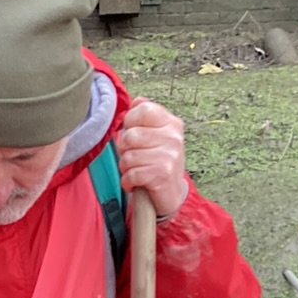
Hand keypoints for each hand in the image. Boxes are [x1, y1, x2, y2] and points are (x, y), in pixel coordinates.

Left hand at [116, 100, 188, 219]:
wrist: (172, 194)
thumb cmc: (158, 162)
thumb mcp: (157, 136)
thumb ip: (145, 118)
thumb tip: (134, 102)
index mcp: (171, 123)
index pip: (143, 109)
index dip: (130, 121)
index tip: (132, 132)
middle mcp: (173, 137)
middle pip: (131, 135)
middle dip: (125, 149)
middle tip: (134, 157)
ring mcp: (169, 155)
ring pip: (128, 156)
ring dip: (125, 167)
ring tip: (135, 170)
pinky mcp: (161, 175)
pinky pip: (131, 174)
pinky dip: (127, 181)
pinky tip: (135, 182)